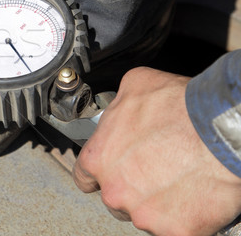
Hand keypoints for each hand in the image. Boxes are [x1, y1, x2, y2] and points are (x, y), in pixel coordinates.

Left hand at [73, 67, 240, 235]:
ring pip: (143, 214)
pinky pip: (173, 228)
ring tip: (178, 176)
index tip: (110, 171)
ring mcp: (143, 215)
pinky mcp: (174, 231)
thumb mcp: (136, 85)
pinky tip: (193, 194)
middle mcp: (115, 191)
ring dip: (156, 201)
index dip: (99, 173)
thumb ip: (118, 105)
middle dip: (132, 186)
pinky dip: (183, 216)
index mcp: (99, 158)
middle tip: (156, 168)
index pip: (84, 176)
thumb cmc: (182, 107)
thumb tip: (119, 107)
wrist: (222, 130)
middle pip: (115, 197)